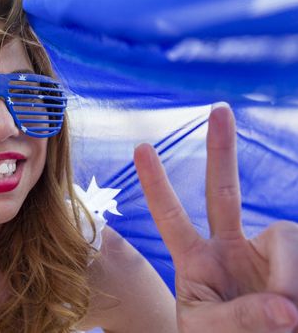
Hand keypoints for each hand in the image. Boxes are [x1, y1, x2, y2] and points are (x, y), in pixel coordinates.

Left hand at [134, 103, 297, 332]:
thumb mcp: (213, 331)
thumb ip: (242, 319)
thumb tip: (287, 307)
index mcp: (196, 262)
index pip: (171, 216)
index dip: (157, 184)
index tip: (139, 147)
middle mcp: (228, 249)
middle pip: (222, 191)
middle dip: (219, 151)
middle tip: (218, 110)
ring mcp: (261, 254)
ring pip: (284, 235)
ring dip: (289, 275)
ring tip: (288, 316)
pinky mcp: (290, 265)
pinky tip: (292, 307)